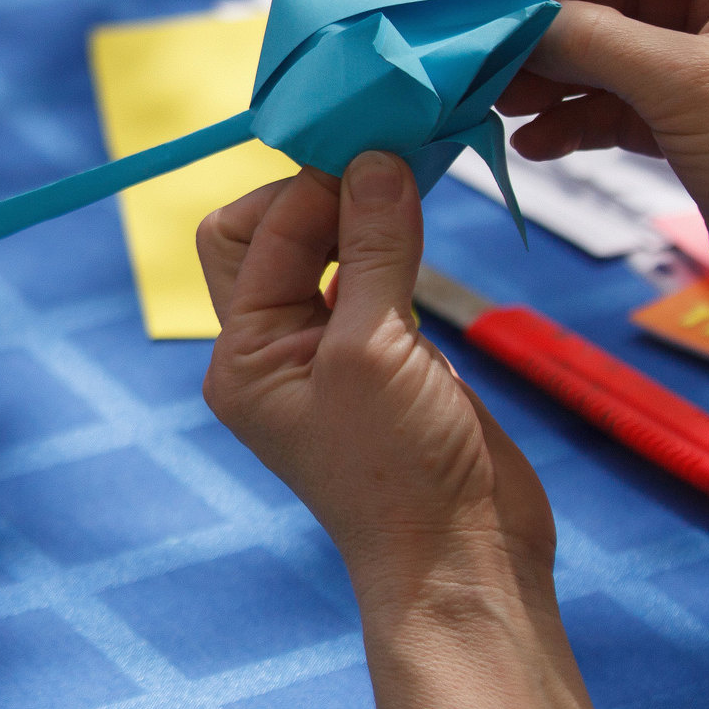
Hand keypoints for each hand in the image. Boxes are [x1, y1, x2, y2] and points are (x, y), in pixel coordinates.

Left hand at [198, 159, 654, 708]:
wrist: (465, 561)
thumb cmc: (403, 473)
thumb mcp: (376, 351)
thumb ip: (373, 250)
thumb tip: (374, 158)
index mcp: (243, 355)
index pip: (253, 238)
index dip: (308, 188)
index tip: (371, 148)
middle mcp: (276, 349)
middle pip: (274, 235)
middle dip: (322, 190)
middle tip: (386, 154)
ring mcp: (334, 352)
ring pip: (330, 250)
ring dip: (363, 207)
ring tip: (412, 161)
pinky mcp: (391, 357)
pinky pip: (378, 275)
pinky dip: (397, 237)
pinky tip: (426, 207)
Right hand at [496, 0, 708, 344]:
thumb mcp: (685, 84)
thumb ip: (593, 40)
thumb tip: (518, 21)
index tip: (507, 0)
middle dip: (554, 33)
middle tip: (491, 60)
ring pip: (610, 55)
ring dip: (554, 79)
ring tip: (503, 104)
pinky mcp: (694, 125)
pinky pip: (616, 104)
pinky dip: (573, 120)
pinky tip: (535, 142)